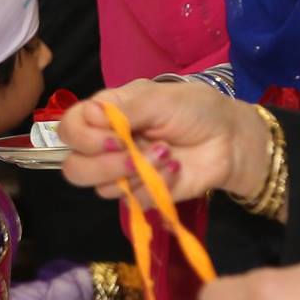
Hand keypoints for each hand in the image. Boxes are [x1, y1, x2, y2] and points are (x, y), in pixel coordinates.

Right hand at [59, 79, 269, 205]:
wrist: (232, 140)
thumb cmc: (195, 110)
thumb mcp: (159, 99)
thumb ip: (123, 108)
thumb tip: (88, 115)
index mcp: (105, 116)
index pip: (67, 130)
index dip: (82, 138)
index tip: (114, 135)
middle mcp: (107, 146)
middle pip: (75, 168)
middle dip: (103, 165)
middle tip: (133, 155)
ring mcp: (124, 174)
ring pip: (102, 189)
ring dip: (137, 173)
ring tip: (166, 155)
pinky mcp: (145, 195)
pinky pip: (134, 201)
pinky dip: (156, 185)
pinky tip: (175, 170)